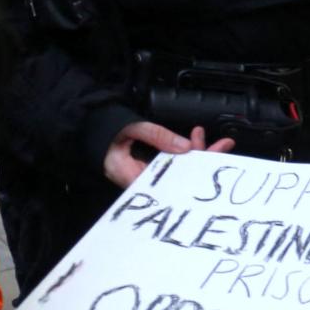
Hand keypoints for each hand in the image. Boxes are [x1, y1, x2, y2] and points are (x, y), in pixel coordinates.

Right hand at [104, 123, 233, 188]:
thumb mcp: (130, 127)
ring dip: (198, 155)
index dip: (195, 172)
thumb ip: (156, 136)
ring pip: (179, 170)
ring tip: (217, 142)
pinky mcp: (151, 170)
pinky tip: (197, 143)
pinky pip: (173, 165)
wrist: (86, 127)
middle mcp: (144, 182)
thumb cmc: (101, 131)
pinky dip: (185, 153)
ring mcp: (149, 176)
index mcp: (134, 178)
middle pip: (181, 177)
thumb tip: (185, 146)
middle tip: (224, 146)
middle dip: (204, 161)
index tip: (211, 161)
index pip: (172, 181)